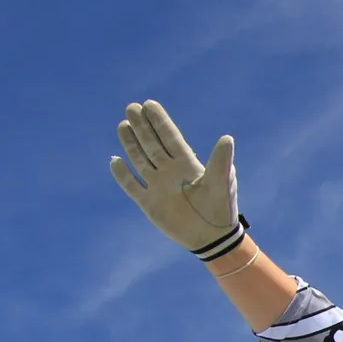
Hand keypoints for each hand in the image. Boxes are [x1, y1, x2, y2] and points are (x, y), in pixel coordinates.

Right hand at [109, 99, 246, 260]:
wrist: (212, 237)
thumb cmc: (221, 208)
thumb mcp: (221, 182)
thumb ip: (221, 160)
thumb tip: (227, 138)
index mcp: (187, 163)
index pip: (170, 137)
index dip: (159, 121)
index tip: (149, 104)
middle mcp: (170, 171)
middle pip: (152, 144)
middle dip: (142, 126)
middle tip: (132, 107)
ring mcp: (158, 186)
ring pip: (141, 160)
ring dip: (131, 143)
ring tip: (123, 125)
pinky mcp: (149, 203)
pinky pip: (132, 186)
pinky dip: (123, 175)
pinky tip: (115, 161)